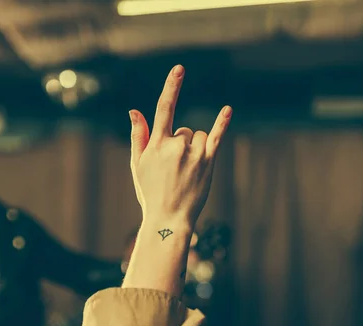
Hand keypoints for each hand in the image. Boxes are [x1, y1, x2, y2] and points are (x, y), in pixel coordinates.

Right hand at [129, 64, 231, 228]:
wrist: (169, 218)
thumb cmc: (150, 191)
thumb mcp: (138, 164)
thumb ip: (138, 136)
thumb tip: (134, 110)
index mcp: (157, 145)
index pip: (164, 109)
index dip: (172, 87)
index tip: (179, 69)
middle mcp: (177, 146)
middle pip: (184, 130)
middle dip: (180, 143)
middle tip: (173, 169)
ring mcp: (195, 153)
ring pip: (198, 136)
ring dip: (194, 147)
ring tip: (186, 171)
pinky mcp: (209, 162)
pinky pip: (216, 137)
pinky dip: (222, 122)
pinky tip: (228, 109)